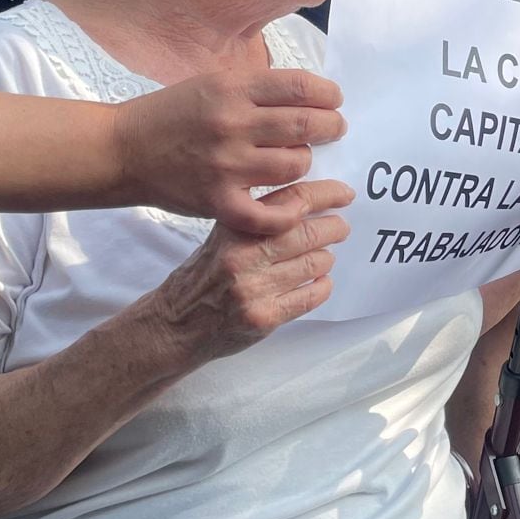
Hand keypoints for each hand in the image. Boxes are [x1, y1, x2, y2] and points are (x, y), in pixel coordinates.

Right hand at [113, 69, 345, 234]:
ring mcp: (226, 166)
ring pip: (295, 165)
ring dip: (305, 162)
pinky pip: (269, 214)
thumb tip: (310, 95)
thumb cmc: (172, 114)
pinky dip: (288, 212)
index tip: (334, 100)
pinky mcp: (218, 202)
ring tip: (299, 159)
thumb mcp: (213, 83)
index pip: (300, 86)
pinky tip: (293, 205)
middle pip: (306, 125)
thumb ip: (257, 89)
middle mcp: (231, 124)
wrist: (122, 150)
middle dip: (331, 127)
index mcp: (232, 89)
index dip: (328, 94)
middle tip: (334, 129)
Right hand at [131, 179, 352, 367]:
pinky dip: (322, 286)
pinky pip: (310, 296)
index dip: (325, 194)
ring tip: (323, 257)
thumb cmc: (204, 276)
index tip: (344, 194)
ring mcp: (255, 288)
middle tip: (340, 228)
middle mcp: (244, 256)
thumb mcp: (223, 238)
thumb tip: (308, 204)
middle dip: (334, 228)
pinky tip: (319, 282)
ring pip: (314, 264)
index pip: (291, 201)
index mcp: (236, 229)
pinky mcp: (264, 317)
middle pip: (309, 232)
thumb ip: (259, 222)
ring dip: (325, 259)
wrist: (176, 324)